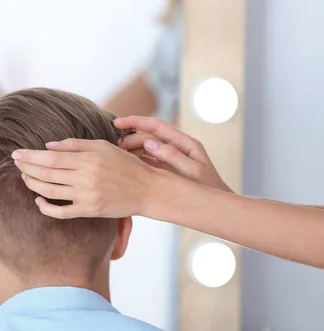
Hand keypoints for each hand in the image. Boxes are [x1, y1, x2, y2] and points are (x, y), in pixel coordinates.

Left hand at [12, 139, 158, 218]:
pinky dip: (46, 207)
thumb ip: (76, 145)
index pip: (51, 158)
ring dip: (33, 184)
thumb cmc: (125, 165)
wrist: (147, 189)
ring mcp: (86, 196)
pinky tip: (38, 200)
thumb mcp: (104, 147)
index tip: (16, 154)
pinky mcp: (89, 211)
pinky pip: (61, 212)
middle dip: (27, 168)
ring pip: (50, 191)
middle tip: (15, 163)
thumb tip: (48, 146)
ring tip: (25, 177)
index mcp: (88, 159)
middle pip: (47, 173)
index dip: (30, 156)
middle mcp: (85, 178)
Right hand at [115, 116, 232, 192]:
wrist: (218, 209)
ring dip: (130, 149)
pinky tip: (123, 165)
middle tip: (113, 147)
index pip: (156, 126)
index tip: (117, 122)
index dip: (135, 122)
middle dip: (130, 137)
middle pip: (149, 136)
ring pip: (146, 148)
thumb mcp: (193, 172)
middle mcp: (177, 148)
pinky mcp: (166, 171)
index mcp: (185, 144)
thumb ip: (172, 156)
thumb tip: (149, 143)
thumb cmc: (209, 190)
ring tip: (114, 155)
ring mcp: (171, 159)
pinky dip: (135, 161)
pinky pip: (147, 161)